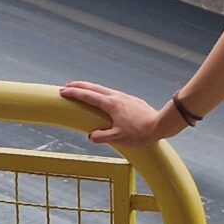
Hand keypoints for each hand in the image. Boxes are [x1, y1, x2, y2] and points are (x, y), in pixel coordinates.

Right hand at [58, 81, 172, 146]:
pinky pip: (112, 94)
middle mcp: (117, 97)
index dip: (74, 93)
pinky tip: (103, 99)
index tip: (63, 91)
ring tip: (83, 90)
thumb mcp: (118, 138)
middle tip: (68, 85)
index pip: (88, 96)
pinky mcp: (131, 100)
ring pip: (103, 89)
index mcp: (111, 104)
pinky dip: (102, 93)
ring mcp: (125, 97)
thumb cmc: (140, 133)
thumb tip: (91, 135)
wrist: (161, 125)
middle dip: (80, 86)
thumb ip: (101, 137)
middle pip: (94, 88)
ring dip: (91, 88)